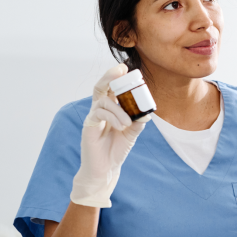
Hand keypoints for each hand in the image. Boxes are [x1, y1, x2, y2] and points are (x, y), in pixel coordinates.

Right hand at [70, 64, 149, 207]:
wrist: (106, 168)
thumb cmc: (117, 149)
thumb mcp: (132, 133)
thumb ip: (138, 121)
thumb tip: (147, 112)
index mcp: (110, 108)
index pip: (112, 88)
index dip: (118, 78)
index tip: (127, 69)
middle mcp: (100, 109)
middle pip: (101, 87)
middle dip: (109, 76)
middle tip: (120, 70)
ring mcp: (93, 116)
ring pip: (103, 101)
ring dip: (119, 109)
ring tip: (128, 123)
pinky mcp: (89, 125)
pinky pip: (99, 113)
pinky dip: (113, 117)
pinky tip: (122, 126)